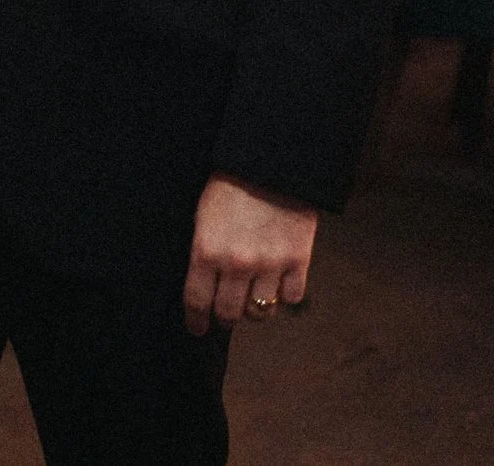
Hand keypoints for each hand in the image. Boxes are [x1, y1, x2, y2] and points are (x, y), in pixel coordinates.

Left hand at [183, 173, 315, 334]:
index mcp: (206, 251)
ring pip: (261, 312)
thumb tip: (203, 283)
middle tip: (225, 315)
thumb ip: (204, 252)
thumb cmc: (229, 186)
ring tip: (252, 299)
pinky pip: (291, 298)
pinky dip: (285, 296)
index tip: (197, 329)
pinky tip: (278, 285)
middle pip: (230, 313)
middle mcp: (237, 264)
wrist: (271, 164)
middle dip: (225, 318)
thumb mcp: (203, 217)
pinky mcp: (298, 260)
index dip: (196, 320)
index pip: (197, 300)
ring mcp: (269, 264)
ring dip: (255, 310)